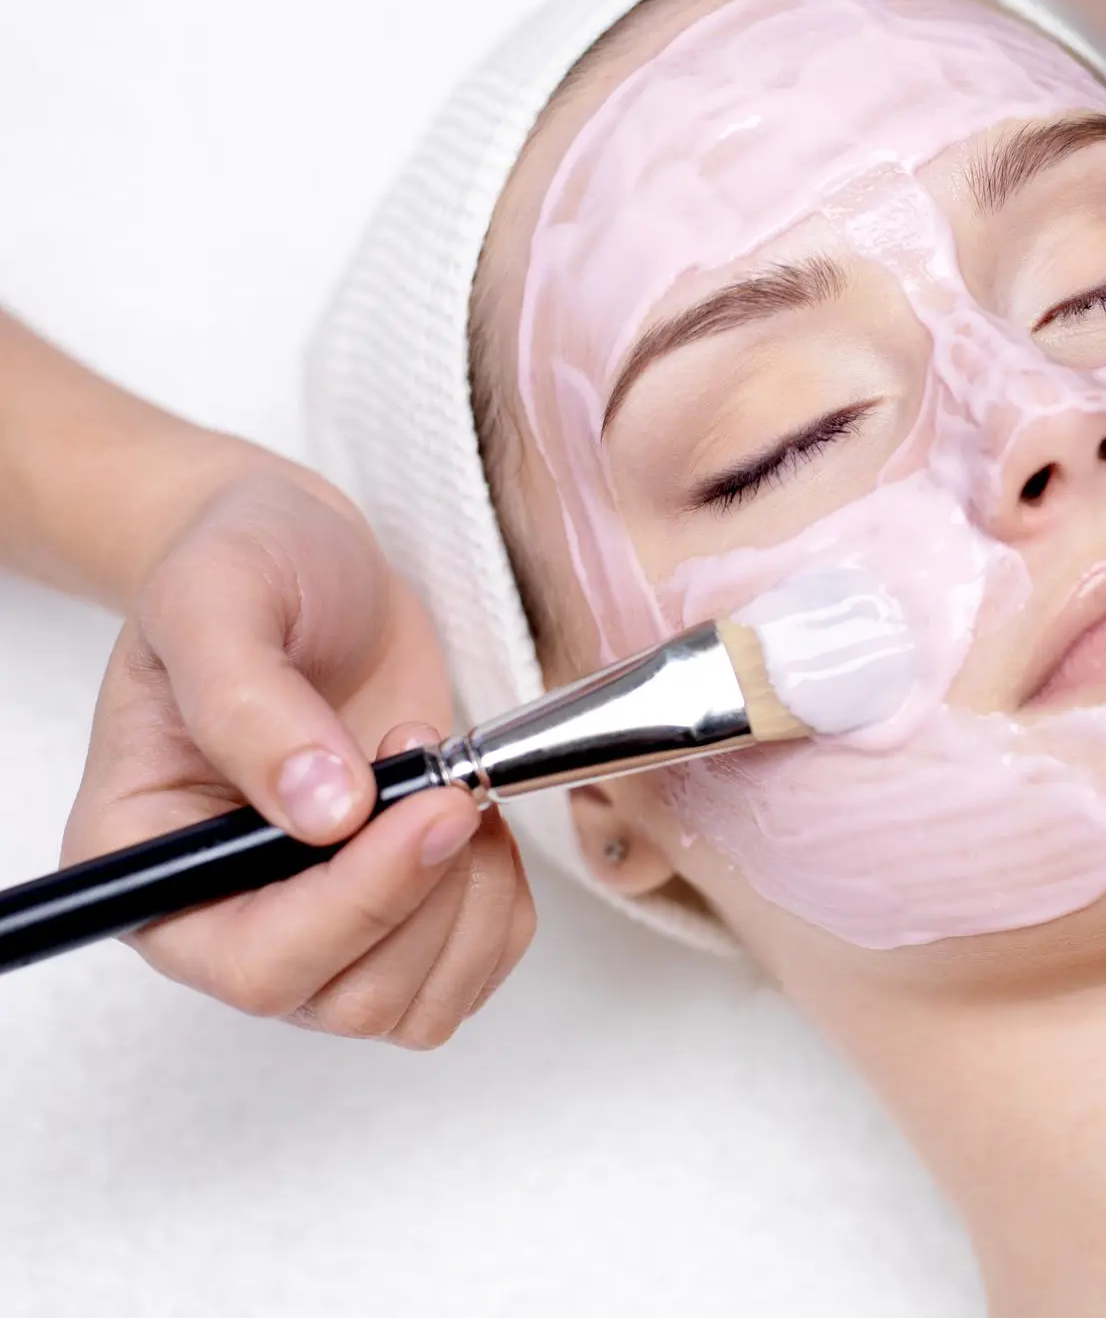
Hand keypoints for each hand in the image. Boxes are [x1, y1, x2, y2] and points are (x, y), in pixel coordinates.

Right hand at [62, 467, 534, 1046]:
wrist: (310, 559)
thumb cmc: (244, 569)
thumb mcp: (217, 602)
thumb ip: (250, 704)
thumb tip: (323, 814)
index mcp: (151, 869)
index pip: (255, 961)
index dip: (359, 904)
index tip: (432, 810)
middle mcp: (226, 918)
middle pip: (348, 996)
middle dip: (428, 892)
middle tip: (444, 777)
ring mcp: (315, 921)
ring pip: (417, 1000)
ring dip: (472, 898)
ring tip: (451, 782)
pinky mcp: (393, 908)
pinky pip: (469, 967)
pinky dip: (501, 904)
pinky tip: (478, 817)